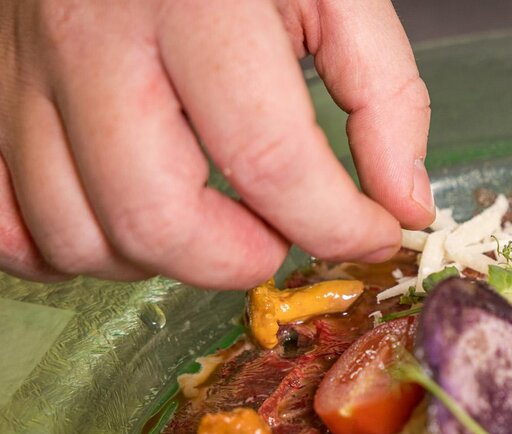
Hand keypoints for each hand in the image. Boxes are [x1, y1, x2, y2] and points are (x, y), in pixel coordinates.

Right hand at [0, 0, 433, 288]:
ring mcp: (24, 70)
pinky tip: (124, 225)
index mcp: (196, 5)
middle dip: (238, 259)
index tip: (374, 234)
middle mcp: (92, 40)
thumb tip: (403, 202)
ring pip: (77, 233)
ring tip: (211, 224)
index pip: (269, 161)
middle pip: (154, 217)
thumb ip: (385, 95)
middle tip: (279, 236)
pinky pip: (5, 223)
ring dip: (159, 261)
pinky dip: (67, 252)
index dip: (337, 225)